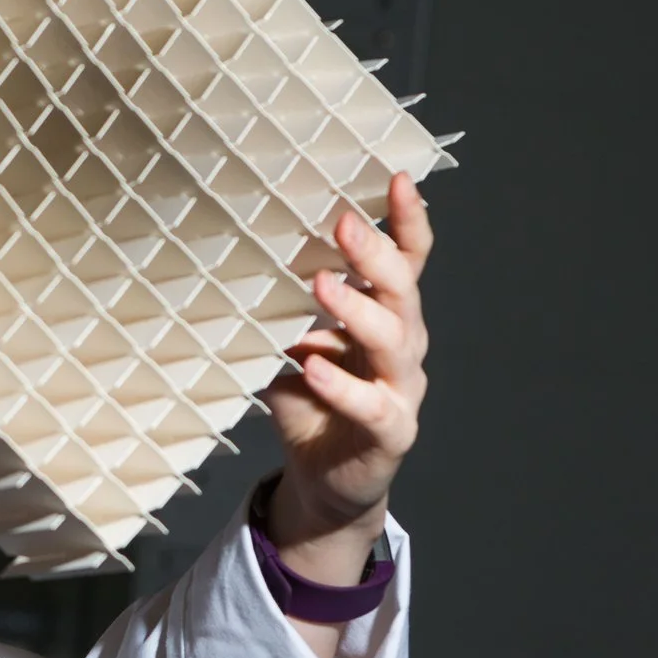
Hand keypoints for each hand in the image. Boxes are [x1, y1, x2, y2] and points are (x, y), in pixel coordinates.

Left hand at [262, 172, 433, 557]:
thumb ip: (286, 306)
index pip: (408, 261)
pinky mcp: (391, 432)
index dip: (407, 222)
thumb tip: (248, 255)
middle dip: (374, 255)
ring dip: (355, 310)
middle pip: (402, 292)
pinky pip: (372, 406)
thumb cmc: (312, 400)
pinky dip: (341, 385)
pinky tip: (313, 366)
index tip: (397, 179)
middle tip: (342, 224)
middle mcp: (402, 346)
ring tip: (321, 285)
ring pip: (394, 342)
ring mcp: (402, 389)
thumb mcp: (295, 342)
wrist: (324, 478)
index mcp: (385, 316)